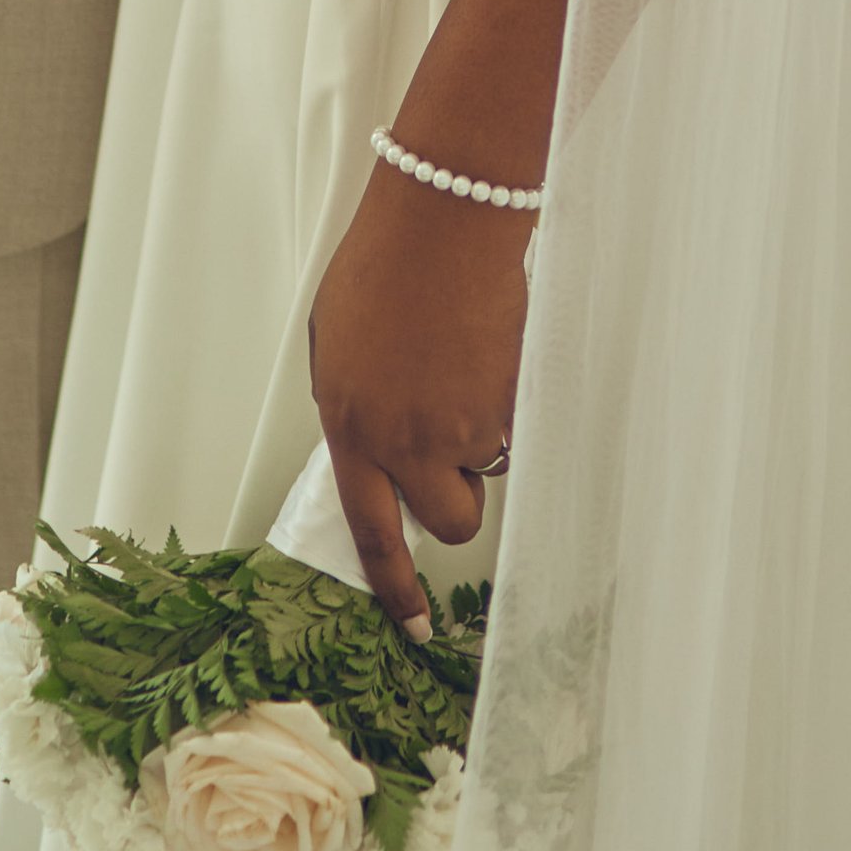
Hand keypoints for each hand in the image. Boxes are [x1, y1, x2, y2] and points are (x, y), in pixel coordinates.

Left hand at [311, 158, 527, 634]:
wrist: (442, 226)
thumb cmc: (382, 270)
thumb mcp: (336, 348)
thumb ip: (353, 413)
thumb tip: (374, 450)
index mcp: (354, 432)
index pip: (373, 534)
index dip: (395, 588)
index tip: (411, 624)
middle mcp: (409, 443)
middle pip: (449, 521)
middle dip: (456, 498)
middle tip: (452, 450)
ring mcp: (465, 426)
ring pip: (486, 464)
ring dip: (480, 432)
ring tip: (461, 362)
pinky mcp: (511, 402)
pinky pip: (514, 423)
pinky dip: (506, 397)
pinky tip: (484, 348)